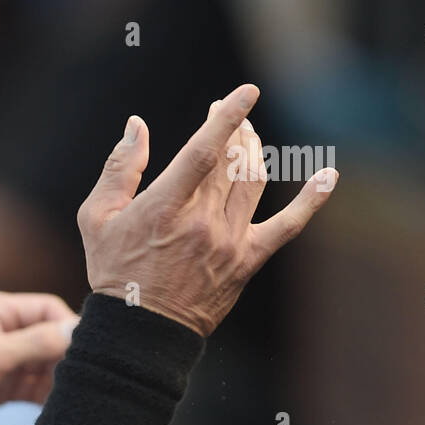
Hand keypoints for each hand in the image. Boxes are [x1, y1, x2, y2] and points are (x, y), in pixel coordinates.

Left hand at [0, 291, 78, 424]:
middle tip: (87, 378)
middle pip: (49, 337)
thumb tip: (77, 331)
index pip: (47, 309)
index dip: (69, 327)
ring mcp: (1, 360)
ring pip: (44, 365)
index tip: (88, 352)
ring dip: (59, 379)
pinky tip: (61, 408)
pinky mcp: (0, 386)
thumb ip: (36, 343)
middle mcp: (1, 332)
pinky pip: (33, 387)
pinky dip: (46, 395)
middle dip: (67, 356)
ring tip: (77, 395)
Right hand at [78, 84, 336, 336]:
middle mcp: (202, 222)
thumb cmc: (112, 270)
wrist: (139, 331)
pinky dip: (310, 200)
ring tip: (248, 137)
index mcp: (165, 207)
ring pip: (253, 183)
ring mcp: (230, 242)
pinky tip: (328, 176)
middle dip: (234, 130)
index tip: (244, 93)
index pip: (204, 152)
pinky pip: (288, 227)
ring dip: (254, 152)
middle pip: (230, 162)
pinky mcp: (247, 261)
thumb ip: (119, 167)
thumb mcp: (97, 217)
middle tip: (230, 114)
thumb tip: (137, 125)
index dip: (226, 119)